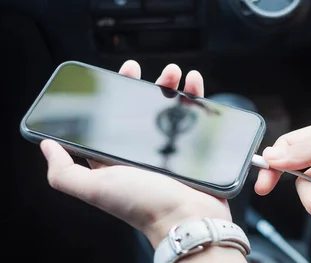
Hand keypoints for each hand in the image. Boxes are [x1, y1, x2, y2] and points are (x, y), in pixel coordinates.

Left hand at [41, 60, 230, 246]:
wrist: (188, 217)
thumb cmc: (144, 205)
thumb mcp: (94, 189)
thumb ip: (65, 172)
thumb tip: (47, 146)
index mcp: (117, 160)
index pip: (110, 122)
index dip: (112, 97)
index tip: (118, 77)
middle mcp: (143, 154)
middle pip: (141, 110)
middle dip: (142, 86)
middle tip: (140, 70)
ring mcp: (171, 150)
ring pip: (169, 109)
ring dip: (170, 86)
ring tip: (174, 73)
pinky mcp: (195, 148)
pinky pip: (195, 117)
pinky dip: (196, 96)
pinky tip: (193, 82)